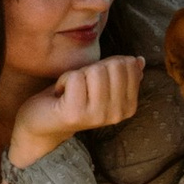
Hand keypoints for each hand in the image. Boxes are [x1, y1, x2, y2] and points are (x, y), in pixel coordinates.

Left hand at [6, 53, 143, 166]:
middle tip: (81, 86)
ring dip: (77, 75)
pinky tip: (61, 96)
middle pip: (112, 66)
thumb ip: (122, 74)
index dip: (106, 65)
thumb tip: (139, 60)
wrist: (43, 123)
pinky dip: (64, 80)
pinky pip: (75, 77)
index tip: (94, 82)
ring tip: (71, 91)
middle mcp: (117, 115)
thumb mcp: (101, 84)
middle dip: (92, 69)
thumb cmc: (73, 98)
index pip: (128, 64)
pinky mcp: (76, 114)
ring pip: (95, 71)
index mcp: (128, 107)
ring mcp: (98, 116)